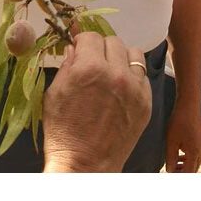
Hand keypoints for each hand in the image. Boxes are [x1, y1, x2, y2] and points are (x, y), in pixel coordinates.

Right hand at [42, 32, 150, 171]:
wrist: (85, 163)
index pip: (91, 36)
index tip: (80, 47)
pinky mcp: (146, 102)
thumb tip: (74, 48)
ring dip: (121, 58)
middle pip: (114, 42)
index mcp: (89, 69)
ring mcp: (135, 88)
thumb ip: (67, 66)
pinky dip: (132, 76)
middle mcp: (115, 74)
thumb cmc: (63, 131)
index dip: (83, 40)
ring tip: (112, 70)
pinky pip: (143, 75)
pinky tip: (121, 87)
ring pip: (133, 54)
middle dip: (101, 48)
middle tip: (94, 61)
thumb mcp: (54, 94)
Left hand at [163, 102, 200, 172]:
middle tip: (171, 173)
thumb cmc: (179, 122)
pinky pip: (195, 154)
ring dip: (185, 166)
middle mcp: (200, 150)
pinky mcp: (200, 140)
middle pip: (193, 169)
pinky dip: (187, 158)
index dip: (179, 176)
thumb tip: (169, 171)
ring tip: (173, 165)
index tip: (169, 177)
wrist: (189, 105)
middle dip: (182, 173)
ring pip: (194, 162)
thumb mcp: (171, 141)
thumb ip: (170, 158)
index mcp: (194, 152)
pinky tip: (178, 155)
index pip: (188, 172)